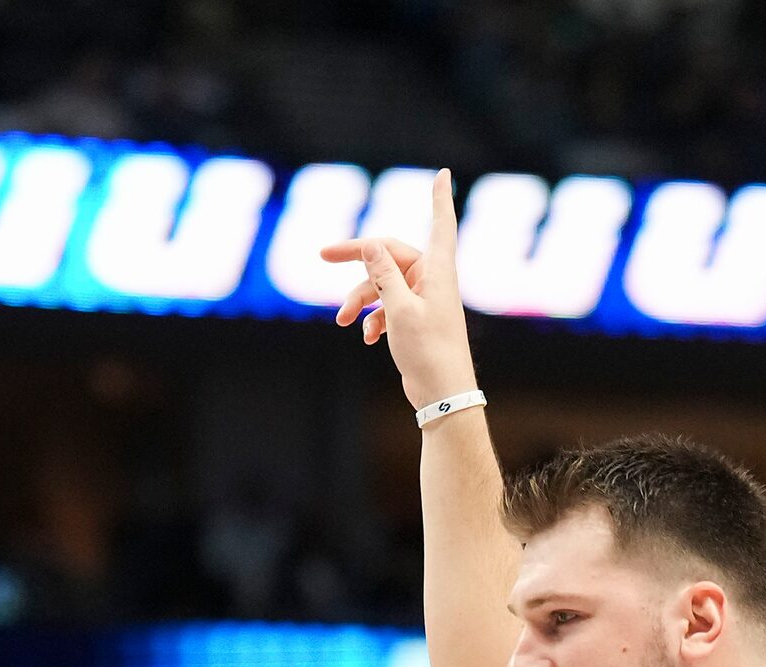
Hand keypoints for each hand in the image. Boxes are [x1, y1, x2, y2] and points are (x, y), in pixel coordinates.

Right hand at [321, 170, 478, 407]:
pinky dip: (372, 319)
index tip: (442, 173)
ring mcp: (422, 299)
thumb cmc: (428, 352)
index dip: (440, 198)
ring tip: (341, 320)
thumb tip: (371, 244)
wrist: (442, 394)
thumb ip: (383, 275)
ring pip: (382, 284)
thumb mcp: (399, 310)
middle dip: (357, 260)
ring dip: (359, 299)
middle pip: (388, 255)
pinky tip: (365, 337)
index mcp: (437, 271)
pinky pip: (386, 307)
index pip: (441, 223)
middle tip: (323, 255)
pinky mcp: (413, 319)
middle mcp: (431, 280)